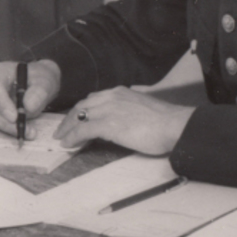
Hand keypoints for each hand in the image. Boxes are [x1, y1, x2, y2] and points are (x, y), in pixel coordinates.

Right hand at [0, 60, 60, 138]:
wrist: (40, 83)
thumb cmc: (40, 78)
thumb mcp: (44, 82)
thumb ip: (38, 92)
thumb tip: (28, 107)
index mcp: (1, 72)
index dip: (1, 103)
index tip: (14, 117)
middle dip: (5, 120)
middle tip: (22, 129)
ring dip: (9, 127)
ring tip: (30, 133)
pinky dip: (11, 129)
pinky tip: (26, 132)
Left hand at [53, 86, 195, 155]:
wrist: (174, 125)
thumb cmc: (164, 121)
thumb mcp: (141, 108)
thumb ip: (126, 111)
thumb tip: (118, 123)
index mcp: (120, 92)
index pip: (93, 99)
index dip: (81, 110)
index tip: (76, 119)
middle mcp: (112, 96)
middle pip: (82, 106)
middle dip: (70, 118)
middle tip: (63, 130)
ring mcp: (109, 109)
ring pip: (79, 116)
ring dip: (67, 128)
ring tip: (62, 138)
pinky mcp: (109, 124)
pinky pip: (83, 130)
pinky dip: (73, 137)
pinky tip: (68, 144)